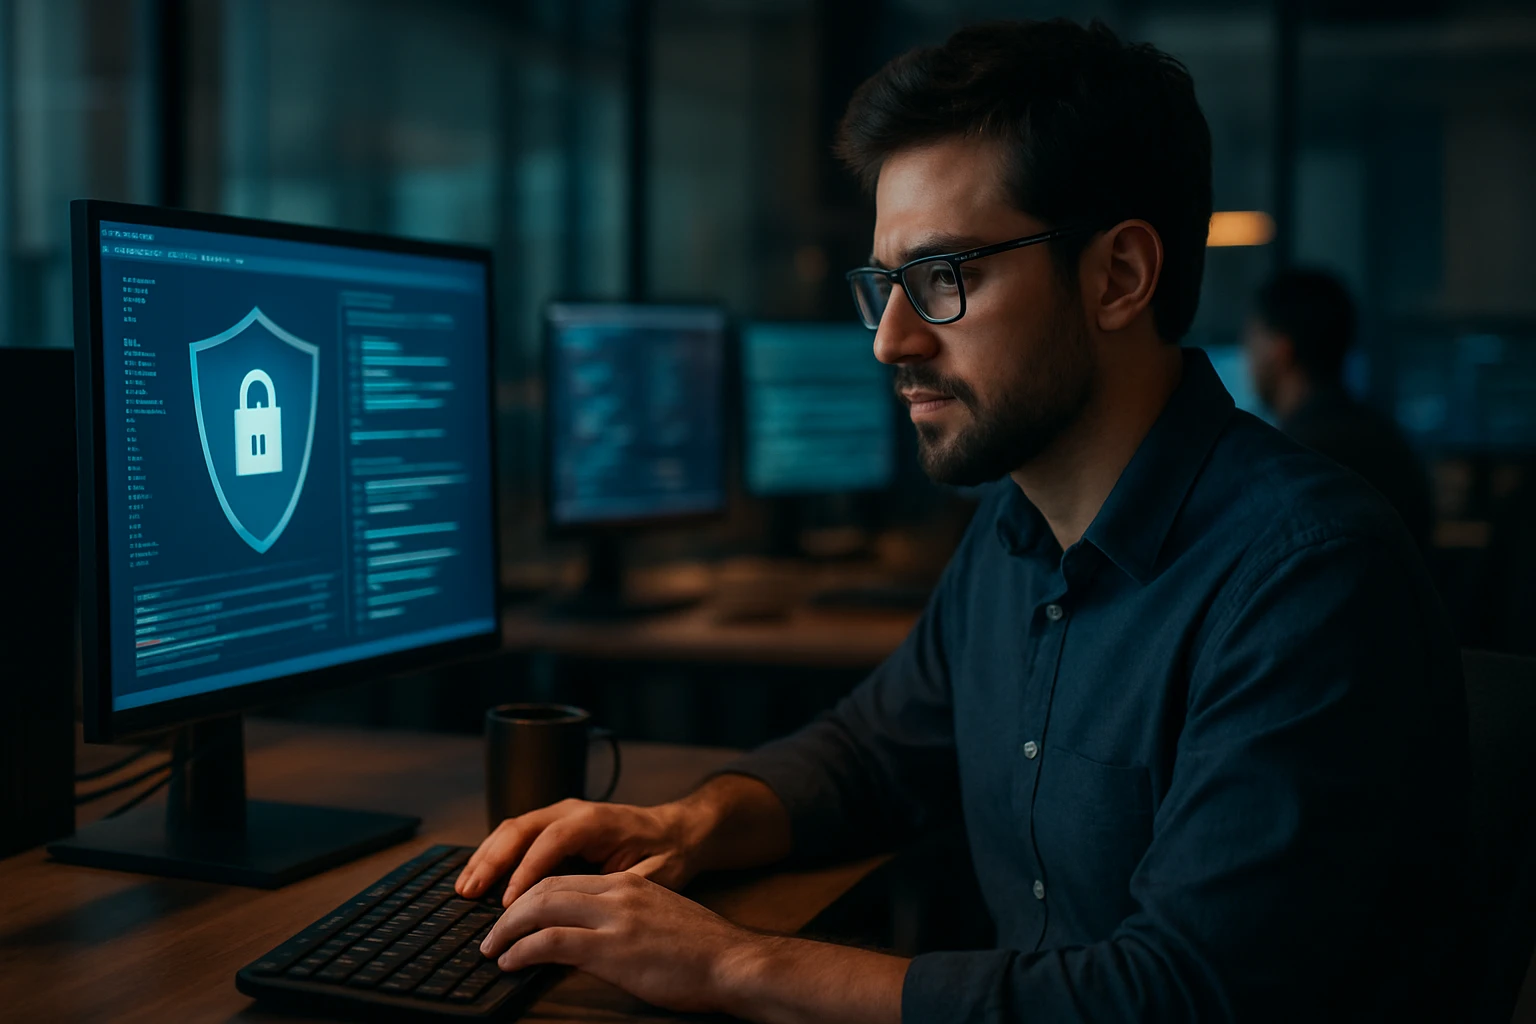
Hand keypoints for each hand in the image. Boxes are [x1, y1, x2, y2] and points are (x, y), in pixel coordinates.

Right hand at [456, 798, 699, 905]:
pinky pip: (517, 835)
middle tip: (470, 892)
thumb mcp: (653, 874)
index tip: (509, 902)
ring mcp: (560, 814)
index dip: (526, 870)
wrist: (677, 831)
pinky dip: (494, 854)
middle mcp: (573, 811)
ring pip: (513, 829)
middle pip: (522, 828)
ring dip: (486, 856)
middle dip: (492, 860)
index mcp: (596, 820)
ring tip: (464, 887)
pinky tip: (479, 877)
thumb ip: (619, 888)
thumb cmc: (667, 853)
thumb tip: (587, 913)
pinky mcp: (554, 825)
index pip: (552, 841)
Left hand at [479, 871, 761, 1013]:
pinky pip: (550, 942)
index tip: (512, 914)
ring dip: (507, 929)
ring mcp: (613, 917)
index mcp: (628, 883)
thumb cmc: (703, 951)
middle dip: (510, 910)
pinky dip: (522, 950)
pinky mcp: (611, 948)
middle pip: (545, 887)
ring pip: (540, 908)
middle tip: (491, 932)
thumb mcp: (659, 917)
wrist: (734, 962)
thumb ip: (625, 917)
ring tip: (492, 948)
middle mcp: (616, 891)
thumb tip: (591, 935)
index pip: (562, 878)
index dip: (529, 894)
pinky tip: (511, 962)